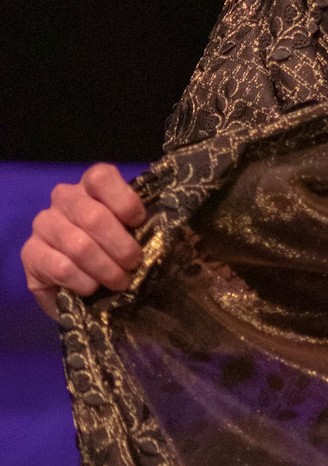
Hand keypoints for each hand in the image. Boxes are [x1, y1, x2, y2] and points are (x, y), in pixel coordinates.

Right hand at [21, 163, 146, 320]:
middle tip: (133, 265)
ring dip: (106, 269)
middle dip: (121, 247)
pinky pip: (61, 267)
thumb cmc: (112, 254)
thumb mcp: (130, 234)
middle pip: (93, 216)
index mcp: (91, 187)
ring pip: (79, 245)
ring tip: (119, 282)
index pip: (102, 177)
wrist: (79, 287)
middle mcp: (64, 199)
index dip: (125, 201)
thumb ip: (140, 227)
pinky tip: (91, 288)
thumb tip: (160, 234)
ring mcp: (44, 224)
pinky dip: (84, 282)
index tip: (140, 223)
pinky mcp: (30, 253)